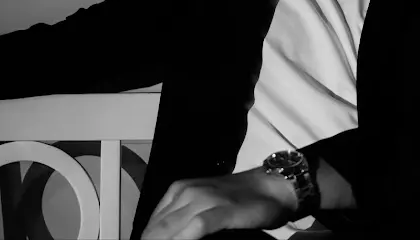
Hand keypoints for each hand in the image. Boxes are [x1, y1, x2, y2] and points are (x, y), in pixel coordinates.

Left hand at [140, 167, 297, 239]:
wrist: (272, 187)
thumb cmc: (240, 199)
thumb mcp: (206, 205)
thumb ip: (186, 219)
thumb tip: (170, 235)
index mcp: (180, 191)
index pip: (153, 223)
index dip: (147, 238)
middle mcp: (187, 192)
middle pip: (159, 228)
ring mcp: (204, 200)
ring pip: (172, 227)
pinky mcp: (221, 209)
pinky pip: (197, 227)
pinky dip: (184, 239)